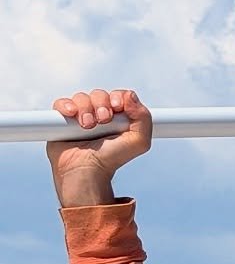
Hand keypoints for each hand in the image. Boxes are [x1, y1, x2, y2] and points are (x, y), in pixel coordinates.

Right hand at [46, 88, 152, 206]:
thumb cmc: (113, 158)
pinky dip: (66, 105)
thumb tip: (130, 95)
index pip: (119, 95)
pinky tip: (71, 114)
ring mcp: (81, 116)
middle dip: (102, 104)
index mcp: (119, 117)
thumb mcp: (138, 141)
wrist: (88, 169)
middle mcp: (100, 114)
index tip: (117, 107)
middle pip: (100, 94)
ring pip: (82, 97)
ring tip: (88, 126)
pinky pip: (62, 103)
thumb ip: (143, 118)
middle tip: (104, 120)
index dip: (118, 97)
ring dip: (86, 108)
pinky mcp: (63, 120)